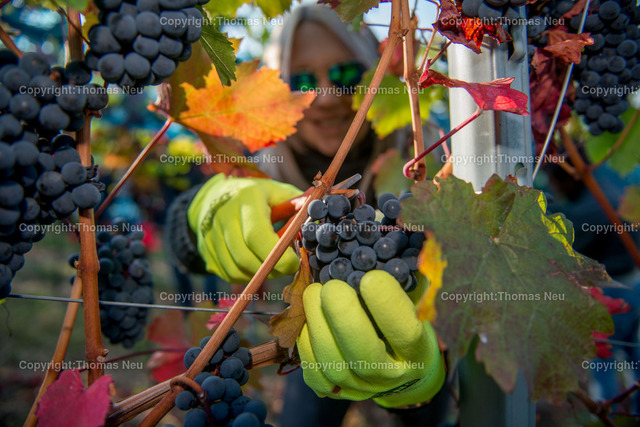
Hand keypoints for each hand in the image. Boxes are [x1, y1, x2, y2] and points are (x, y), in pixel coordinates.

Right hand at [187, 175, 301, 282]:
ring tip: (274, 265)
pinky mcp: (206, 251)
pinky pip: (228, 273)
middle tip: (288, 267)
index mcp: (244, 199)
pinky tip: (258, 266)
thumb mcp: (277, 192)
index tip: (295, 262)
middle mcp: (222, 217)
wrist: (216, 196)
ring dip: (260, 275)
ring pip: (236, 269)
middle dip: (271, 269)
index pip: (256, 235)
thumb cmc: (256, 196)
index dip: (277, 254)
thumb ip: (298, 204)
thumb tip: (322, 212)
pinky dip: (247, 276)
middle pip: (245, 257)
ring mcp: (210, 235)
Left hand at [296, 270, 444, 407]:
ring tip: (314, 292)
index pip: (406, 333)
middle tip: (332, 286)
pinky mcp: (333, 390)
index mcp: (418, 353)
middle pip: (364, 354)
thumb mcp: (415, 302)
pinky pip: (313, 369)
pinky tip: (309, 316)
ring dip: (317, 323)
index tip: (372, 278)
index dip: (388, 306)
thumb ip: (404, 282)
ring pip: (332, 362)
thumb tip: (384, 249)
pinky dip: (306, 340)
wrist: (397, 367)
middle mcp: (390, 376)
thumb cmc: (405, 321)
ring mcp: (359, 387)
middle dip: (343, 317)